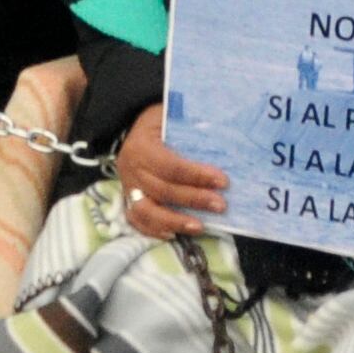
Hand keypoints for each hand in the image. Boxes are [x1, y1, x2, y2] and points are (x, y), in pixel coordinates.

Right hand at [117, 107, 229, 240]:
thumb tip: (226, 146)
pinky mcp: (127, 199)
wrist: (135, 127)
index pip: (171, 166)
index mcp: (141, 145)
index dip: (197, 175)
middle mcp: (130, 168)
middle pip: (163, 190)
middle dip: (194, 199)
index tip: (223, 181)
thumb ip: (191, 132)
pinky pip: (137, 220)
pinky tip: (175, 235)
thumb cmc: (161, 122)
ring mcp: (127, 186)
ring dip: (175, 221)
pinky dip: (154, 230)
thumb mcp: (173, 118)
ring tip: (200, 227)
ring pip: (146, 211)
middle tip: (221, 205)